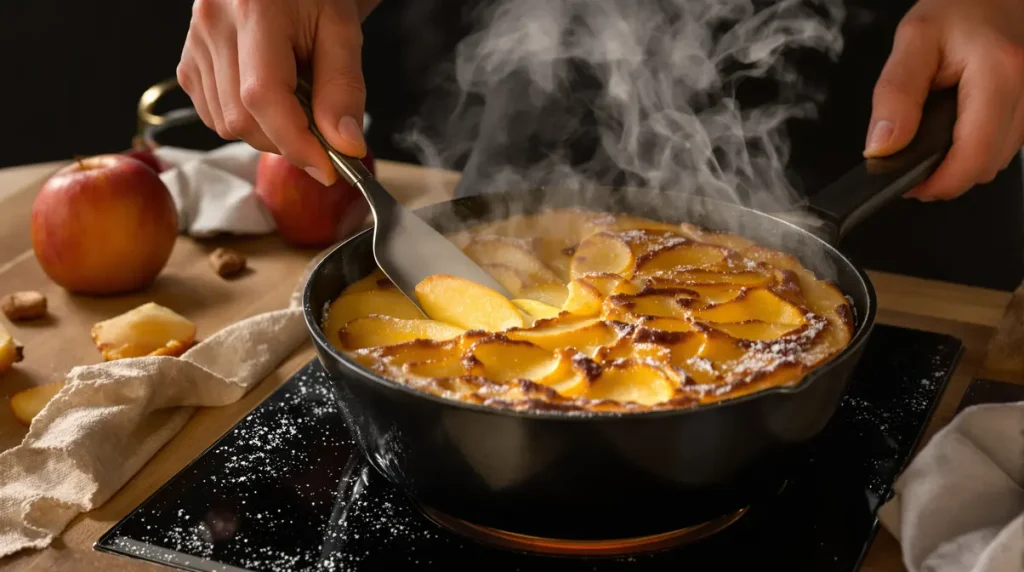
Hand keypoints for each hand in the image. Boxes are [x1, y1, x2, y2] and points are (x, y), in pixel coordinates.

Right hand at [176, 0, 378, 185]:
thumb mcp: (343, 32)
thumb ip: (343, 89)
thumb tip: (345, 146)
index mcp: (254, 9)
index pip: (263, 96)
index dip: (296, 142)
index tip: (328, 168)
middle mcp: (213, 24)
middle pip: (241, 118)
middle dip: (286, 141)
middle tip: (322, 133)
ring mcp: (193, 42)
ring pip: (225, 124)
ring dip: (268, 133)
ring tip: (296, 101)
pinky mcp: (188, 60)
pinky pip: (213, 114)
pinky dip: (246, 122)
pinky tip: (269, 98)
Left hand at [864, 0, 1023, 200]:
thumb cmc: (961, 5)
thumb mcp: (914, 40)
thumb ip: (895, 95)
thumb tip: (883, 146)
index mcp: (1000, 73)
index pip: (974, 157)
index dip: (938, 183)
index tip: (908, 184)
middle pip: (988, 166)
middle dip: (947, 174)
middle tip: (911, 160)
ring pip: (1000, 159)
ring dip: (964, 159)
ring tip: (933, 136)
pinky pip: (1008, 142)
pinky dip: (979, 143)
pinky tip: (958, 126)